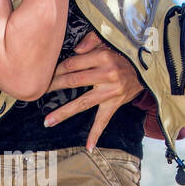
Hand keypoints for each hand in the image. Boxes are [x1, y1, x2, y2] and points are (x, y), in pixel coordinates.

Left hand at [42, 31, 143, 150]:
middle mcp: (107, 74)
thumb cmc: (124, 53)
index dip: (56, 69)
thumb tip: (75, 49)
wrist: (148, 69)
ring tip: (48, 121)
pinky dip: (96, 133)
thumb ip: (91, 39)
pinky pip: (104, 120)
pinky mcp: (116, 103)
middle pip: (73, 81)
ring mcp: (111, 91)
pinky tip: (88, 146)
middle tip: (37, 92)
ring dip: (64, 113)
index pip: (72, 64)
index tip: (44, 73)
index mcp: (103, 56)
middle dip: (54, 86)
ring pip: (82, 103)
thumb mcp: (110, 40)